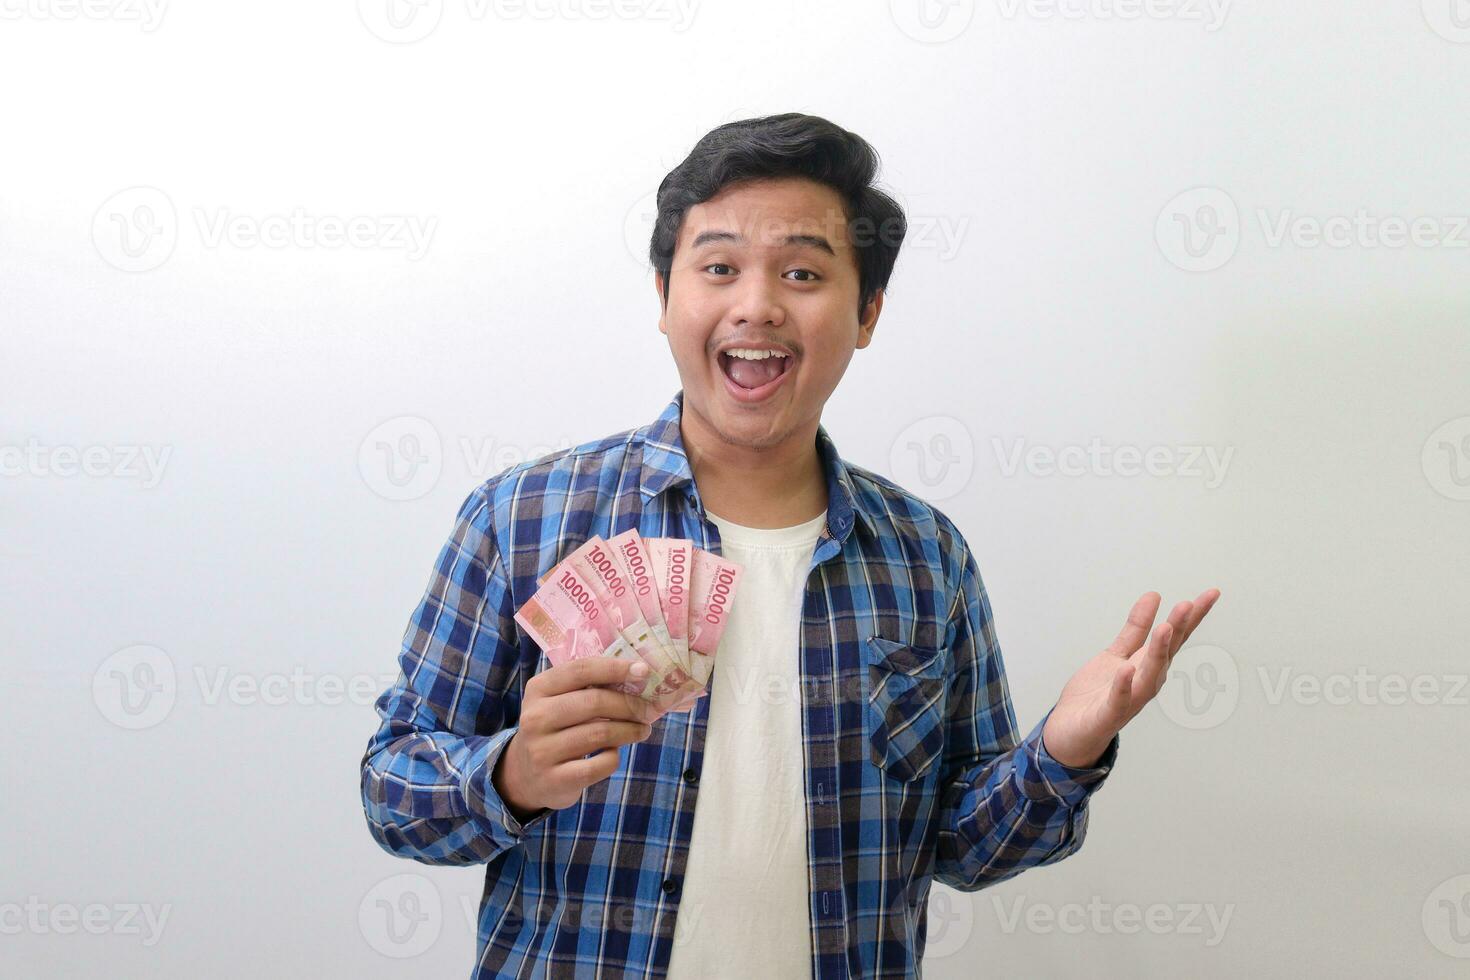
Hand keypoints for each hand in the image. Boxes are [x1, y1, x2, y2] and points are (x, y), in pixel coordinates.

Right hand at [492, 658, 665, 822]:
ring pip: (599, 733)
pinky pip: (599, 764)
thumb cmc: (554, 729)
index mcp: (539, 689)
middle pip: (594, 702)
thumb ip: (588, 686)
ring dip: (630, 730)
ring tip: (642, 730)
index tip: (643, 671)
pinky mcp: (555, 780)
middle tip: (648, 710)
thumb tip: (638, 676)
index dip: (615, 668)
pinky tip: (615, 753)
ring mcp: (542, 750)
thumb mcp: (558, 701)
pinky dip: (615, 757)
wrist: (525, 776)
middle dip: (630, 704)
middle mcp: (535, 718)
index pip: (581, 670)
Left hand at [1041, 588, 1221, 767]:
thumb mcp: (1116, 654)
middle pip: (1166, 653)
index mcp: (1147, 666)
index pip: (1174, 638)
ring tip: (1165, 628)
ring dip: (1158, 653)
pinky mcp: (1108, 715)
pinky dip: (1123, 686)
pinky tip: (1126, 670)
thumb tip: (1154, 596)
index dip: (1192, 616)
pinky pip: (1118, 700)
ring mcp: (1129, 700)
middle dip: (1178, 630)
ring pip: (1149, 675)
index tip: (1211, 593)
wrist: (1070, 733)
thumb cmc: (1096, 696)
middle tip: (1188, 604)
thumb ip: (1135, 629)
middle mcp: (1145, 682)